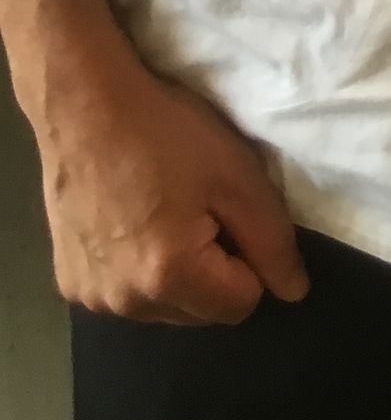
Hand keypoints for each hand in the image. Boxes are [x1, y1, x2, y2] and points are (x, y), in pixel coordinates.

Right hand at [34, 44, 309, 324]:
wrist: (84, 107)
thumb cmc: (166, 133)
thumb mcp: (237, 176)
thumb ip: (271, 240)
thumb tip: (294, 292)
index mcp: (170, 278)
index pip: (241, 305)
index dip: (251, 262)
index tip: (233, 216)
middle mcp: (126, 304)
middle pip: (200, 312)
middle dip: (214, 273)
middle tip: (200, 209)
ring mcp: (90, 297)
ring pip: (163, 307)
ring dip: (176, 275)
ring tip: (164, 212)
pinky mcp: (69, 283)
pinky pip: (126, 294)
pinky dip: (138, 270)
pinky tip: (131, 221)